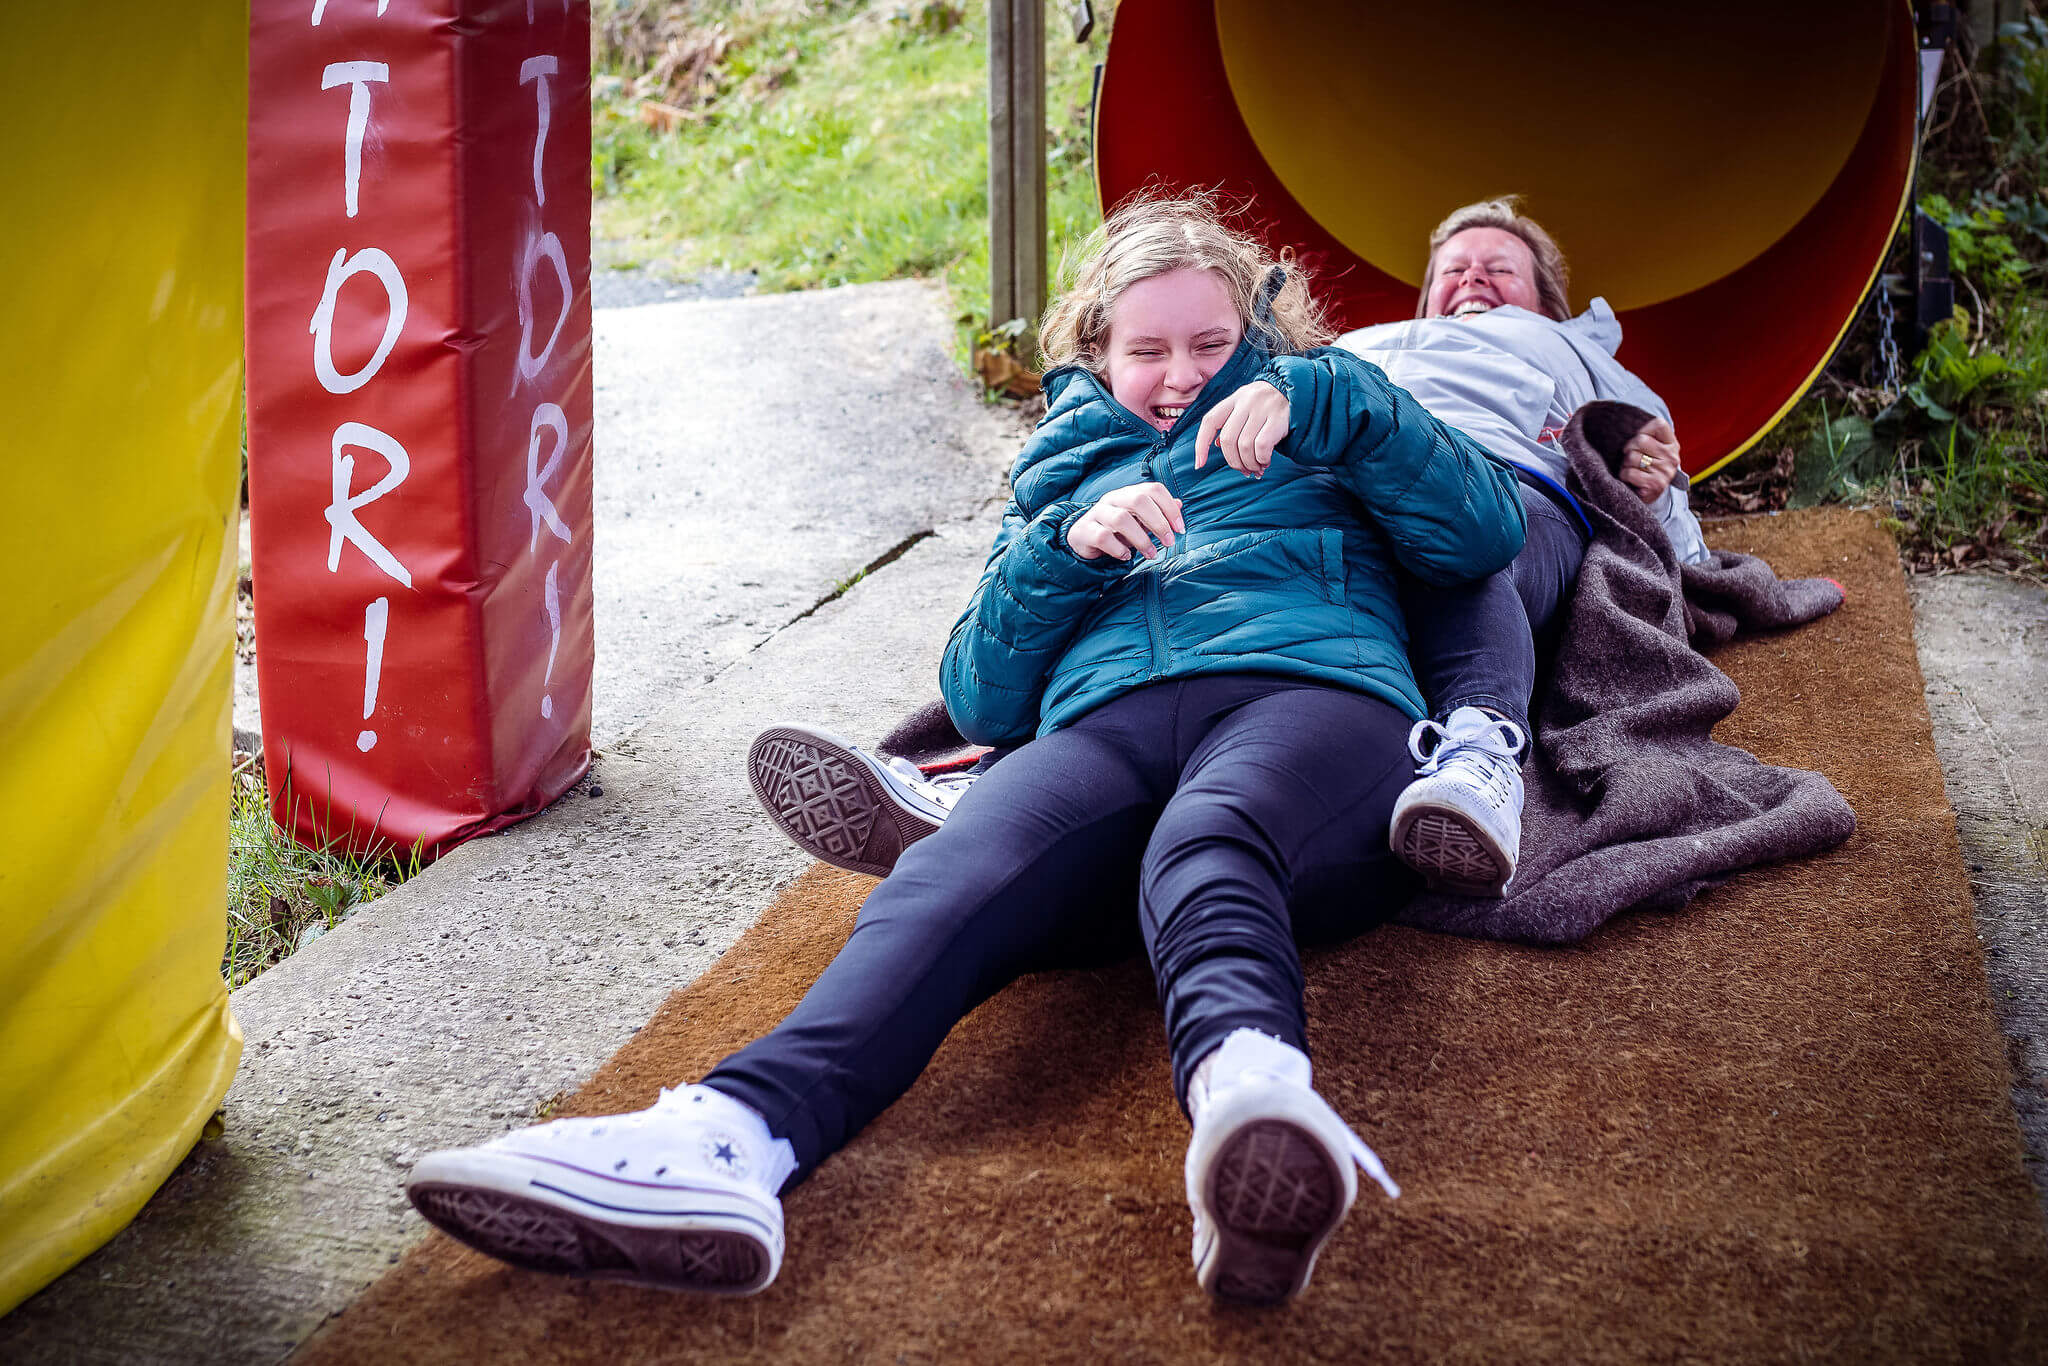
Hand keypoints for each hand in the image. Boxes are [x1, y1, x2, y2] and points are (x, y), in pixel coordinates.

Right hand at [1066, 481, 1184, 560]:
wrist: (1082, 538)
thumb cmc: (1115, 529)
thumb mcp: (1138, 520)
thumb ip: (1157, 513)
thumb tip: (1179, 504)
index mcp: (1128, 493)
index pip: (1154, 490)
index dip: (1170, 508)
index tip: (1180, 529)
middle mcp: (1112, 499)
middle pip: (1138, 500)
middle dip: (1159, 523)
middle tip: (1169, 542)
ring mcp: (1097, 513)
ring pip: (1121, 519)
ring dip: (1141, 539)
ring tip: (1151, 554)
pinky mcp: (1085, 530)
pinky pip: (1103, 537)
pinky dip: (1118, 549)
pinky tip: (1126, 556)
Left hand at [1194, 380, 1289, 477]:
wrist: (1301, 390)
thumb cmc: (1270, 405)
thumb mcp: (1248, 407)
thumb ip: (1232, 423)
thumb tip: (1215, 445)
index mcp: (1234, 398)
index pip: (1210, 421)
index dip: (1201, 445)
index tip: (1199, 464)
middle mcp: (1246, 400)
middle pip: (1227, 439)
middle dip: (1233, 461)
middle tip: (1243, 470)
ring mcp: (1263, 407)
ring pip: (1244, 445)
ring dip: (1249, 463)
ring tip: (1257, 467)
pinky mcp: (1279, 417)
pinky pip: (1262, 446)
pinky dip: (1261, 459)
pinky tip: (1265, 462)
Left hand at [1619, 417, 1680, 504]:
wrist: (1648, 496)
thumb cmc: (1644, 468)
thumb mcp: (1650, 450)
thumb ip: (1645, 435)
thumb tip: (1619, 417)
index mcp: (1671, 444)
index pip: (1658, 424)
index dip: (1642, 429)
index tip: (1637, 439)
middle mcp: (1672, 457)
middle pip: (1640, 440)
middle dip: (1629, 450)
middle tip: (1631, 459)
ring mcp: (1665, 471)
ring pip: (1632, 457)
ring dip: (1625, 465)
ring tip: (1632, 470)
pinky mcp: (1656, 485)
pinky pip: (1629, 473)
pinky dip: (1624, 476)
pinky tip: (1631, 480)